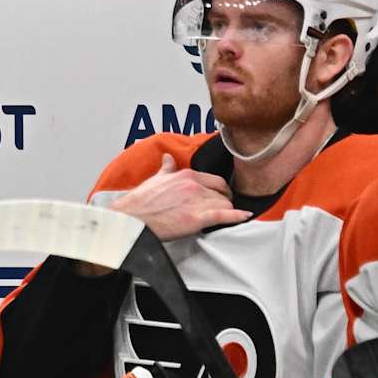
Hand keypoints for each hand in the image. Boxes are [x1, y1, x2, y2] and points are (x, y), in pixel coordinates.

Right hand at [110, 153, 247, 242]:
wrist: (132, 218)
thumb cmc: (140, 202)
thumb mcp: (155, 179)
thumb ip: (166, 169)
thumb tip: (168, 158)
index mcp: (185, 175)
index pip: (215, 180)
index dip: (221, 189)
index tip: (222, 194)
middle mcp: (194, 186)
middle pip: (222, 193)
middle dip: (224, 201)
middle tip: (223, 207)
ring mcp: (196, 202)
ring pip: (224, 204)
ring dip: (226, 211)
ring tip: (225, 217)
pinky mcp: (197, 218)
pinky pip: (224, 215)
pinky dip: (237, 216)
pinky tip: (244, 216)